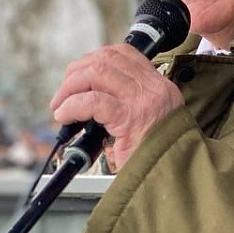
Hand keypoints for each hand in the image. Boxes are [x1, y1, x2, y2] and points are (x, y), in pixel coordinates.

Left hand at [50, 44, 184, 170]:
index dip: (95, 58)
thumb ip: (128, 105)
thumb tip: (91, 99)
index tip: (80, 74)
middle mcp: (153, 88)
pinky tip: (65, 116)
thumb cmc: (158, 158)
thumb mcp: (149, 123)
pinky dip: (72, 106)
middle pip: (106, 59)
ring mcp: (143, 101)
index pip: (124, 54)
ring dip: (70, 87)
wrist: (173, 178)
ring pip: (97, 73)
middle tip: (63, 93)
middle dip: (76, 72)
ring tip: (60, 105)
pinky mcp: (130, 118)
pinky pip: (93, 101)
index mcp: (159, 86)